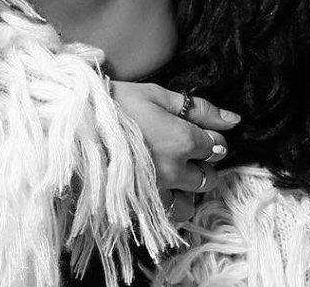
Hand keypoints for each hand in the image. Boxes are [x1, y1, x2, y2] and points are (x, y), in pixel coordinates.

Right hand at [110, 81, 239, 223]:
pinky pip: (171, 213)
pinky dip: (172, 201)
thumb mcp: (157, 95)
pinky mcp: (142, 205)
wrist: (76, 125)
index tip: (193, 130)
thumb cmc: (116, 103)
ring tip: (172, 170)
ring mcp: (158, 191)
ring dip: (189, 186)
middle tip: (182, 148)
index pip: (216, 146)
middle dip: (202, 163)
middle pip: (209, 175)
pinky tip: (161, 186)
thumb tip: (234, 119)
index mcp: (182, 139)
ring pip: (193, 198)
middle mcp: (175, 170)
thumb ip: (199, 109)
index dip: (209, 137)